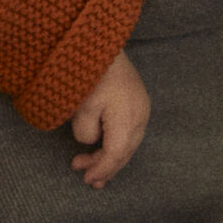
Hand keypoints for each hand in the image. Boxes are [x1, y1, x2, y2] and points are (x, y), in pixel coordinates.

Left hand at [69, 50, 149, 187]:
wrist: (101, 42)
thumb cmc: (89, 72)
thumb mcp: (80, 104)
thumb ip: (85, 129)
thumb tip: (90, 142)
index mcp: (127, 117)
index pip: (116, 153)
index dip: (102, 168)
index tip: (86, 179)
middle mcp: (140, 115)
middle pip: (125, 151)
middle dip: (106, 168)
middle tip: (87, 180)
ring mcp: (141, 108)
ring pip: (128, 143)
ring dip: (110, 158)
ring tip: (90, 169)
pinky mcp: (137, 102)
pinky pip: (129, 132)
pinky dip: (115, 144)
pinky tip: (102, 148)